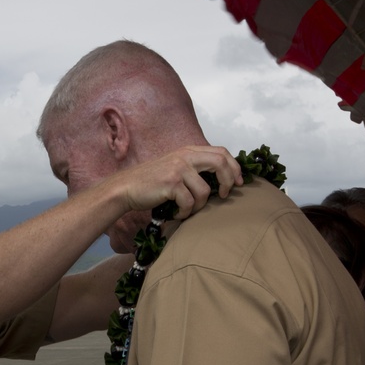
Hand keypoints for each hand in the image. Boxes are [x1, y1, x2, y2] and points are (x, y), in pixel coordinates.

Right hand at [116, 146, 242, 218]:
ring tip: (186, 209)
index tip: (238, 182)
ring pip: (205, 191)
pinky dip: (185, 212)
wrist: (126, 187)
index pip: (221, 152)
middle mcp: (185, 156)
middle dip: (228, 181)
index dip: (234, 167)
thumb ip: (195, 167)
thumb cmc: (152, 181)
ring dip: (198, 206)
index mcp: (189, 150)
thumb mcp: (175, 166)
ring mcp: (178, 169)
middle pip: (220, 163)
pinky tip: (176, 213)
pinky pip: (190, 203)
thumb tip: (221, 178)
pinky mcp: (171, 183)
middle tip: (224, 195)